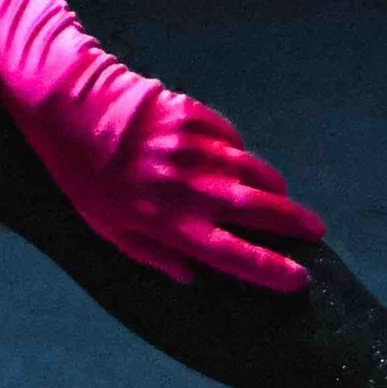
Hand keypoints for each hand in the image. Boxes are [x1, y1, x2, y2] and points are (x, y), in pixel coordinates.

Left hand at [13, 61, 325, 296]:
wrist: (69, 108)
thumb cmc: (84, 178)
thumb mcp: (110, 230)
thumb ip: (155, 255)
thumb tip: (193, 277)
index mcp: (172, 224)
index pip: (236, 256)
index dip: (273, 270)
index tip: (301, 279)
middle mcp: (192, 189)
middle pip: (261, 210)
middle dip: (296, 224)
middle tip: (317, 232)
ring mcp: (196, 149)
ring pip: (253, 170)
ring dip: (275, 188)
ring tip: (283, 198)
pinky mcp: (194, 115)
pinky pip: (230, 138)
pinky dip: (239, 152)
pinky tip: (237, 159)